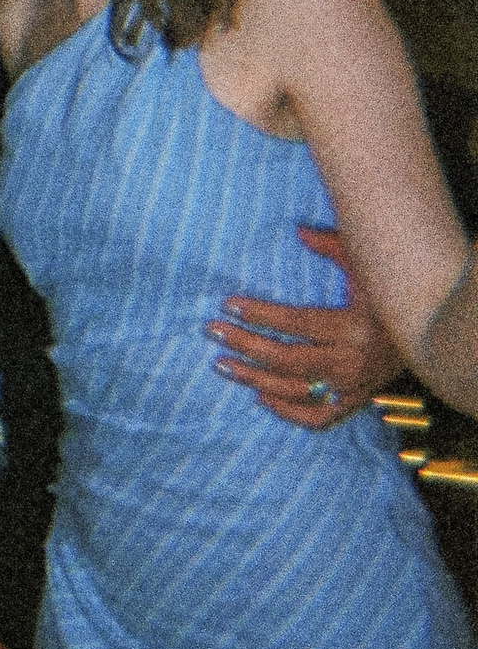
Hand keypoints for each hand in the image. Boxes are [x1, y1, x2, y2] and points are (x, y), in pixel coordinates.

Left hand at [208, 226, 403, 429]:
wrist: (434, 332)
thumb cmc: (390, 291)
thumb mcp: (367, 263)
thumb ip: (333, 246)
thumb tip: (298, 231)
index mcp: (355, 327)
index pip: (297, 323)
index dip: (260, 315)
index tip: (228, 304)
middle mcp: (353, 362)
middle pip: (287, 359)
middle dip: (245, 345)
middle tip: (213, 331)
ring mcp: (354, 387)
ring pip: (295, 390)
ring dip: (254, 378)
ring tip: (223, 364)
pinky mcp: (356, 401)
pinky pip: (318, 417)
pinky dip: (288, 411)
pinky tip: (260, 396)